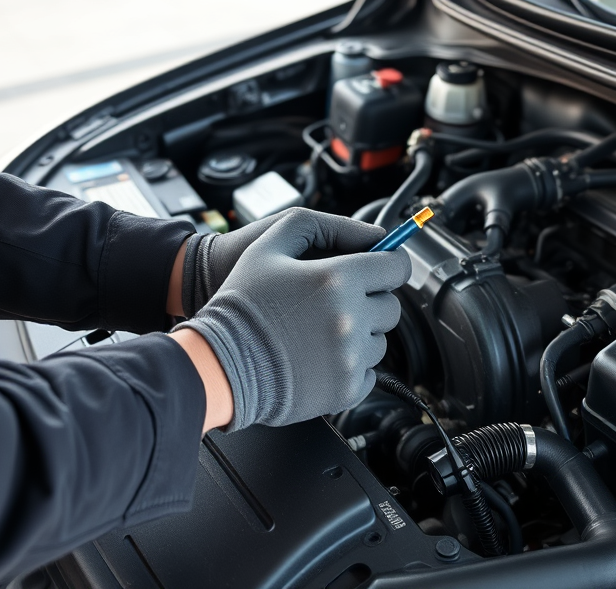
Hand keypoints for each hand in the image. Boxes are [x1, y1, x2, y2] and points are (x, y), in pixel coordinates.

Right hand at [174, 207, 410, 430]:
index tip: (378, 270)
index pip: (396, 266)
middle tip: (337, 302)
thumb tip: (374, 235)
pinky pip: (369, 373)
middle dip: (370, 300)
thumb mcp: (270, 244)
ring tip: (321, 330)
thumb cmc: (242, 304)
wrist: (219, 363)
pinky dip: (351, 364)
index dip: (388, 264)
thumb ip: (324, 226)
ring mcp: (350, 356)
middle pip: (391, 305)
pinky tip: (320, 356)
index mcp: (338, 278)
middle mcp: (351, 318)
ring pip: (380, 340)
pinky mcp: (345, 388)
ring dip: (361, 333)